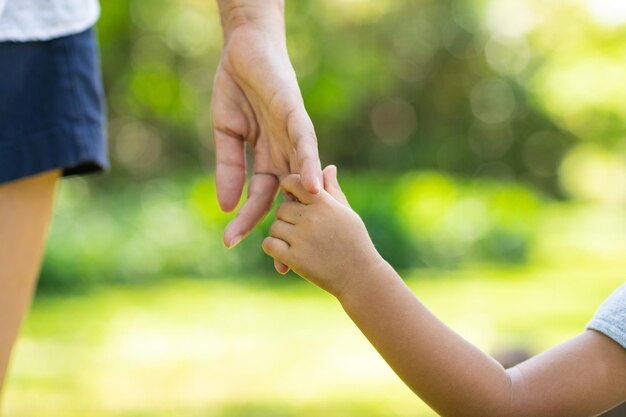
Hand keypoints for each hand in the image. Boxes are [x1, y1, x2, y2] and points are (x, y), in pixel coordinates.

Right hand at [212, 15, 321, 255]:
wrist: (242, 51)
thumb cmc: (236, 90)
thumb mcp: (226, 136)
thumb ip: (229, 169)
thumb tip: (225, 206)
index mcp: (267, 159)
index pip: (259, 198)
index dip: (249, 221)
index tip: (234, 246)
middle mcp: (284, 153)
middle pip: (285, 198)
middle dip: (283, 229)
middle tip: (281, 264)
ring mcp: (293, 136)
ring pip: (302, 176)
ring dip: (304, 206)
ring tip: (305, 234)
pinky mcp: (296, 115)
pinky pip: (305, 143)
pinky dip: (309, 165)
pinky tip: (312, 188)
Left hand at [262, 166, 383, 297]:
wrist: (360, 277)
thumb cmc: (355, 242)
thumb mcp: (347, 213)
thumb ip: (333, 190)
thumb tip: (328, 167)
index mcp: (325, 203)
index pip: (295, 182)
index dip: (289, 188)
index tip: (293, 198)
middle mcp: (312, 218)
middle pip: (281, 208)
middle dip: (286, 217)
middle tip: (298, 228)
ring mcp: (302, 238)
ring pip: (274, 227)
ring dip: (280, 234)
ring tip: (295, 243)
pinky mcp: (295, 258)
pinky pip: (269, 245)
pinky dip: (273, 248)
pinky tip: (284, 253)